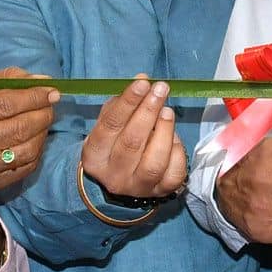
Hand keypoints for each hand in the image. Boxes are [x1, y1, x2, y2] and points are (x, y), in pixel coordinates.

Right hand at [0, 68, 57, 193]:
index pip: (6, 104)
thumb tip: (43, 82)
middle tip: (50, 105)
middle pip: (19, 128)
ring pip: (26, 150)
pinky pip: (23, 168)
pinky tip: (33, 139)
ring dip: (42, 132)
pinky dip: (36, 151)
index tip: (52, 91)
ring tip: (42, 120)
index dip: (34, 97)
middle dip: (43, 114)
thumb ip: (4, 81)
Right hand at [81, 76, 189, 203]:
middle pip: (131, 143)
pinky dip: (177, 151)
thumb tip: (143, 80)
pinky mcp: (161, 192)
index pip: (110, 126)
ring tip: (168, 111)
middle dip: (148, 111)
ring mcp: (138, 187)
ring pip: (154, 162)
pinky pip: (173, 173)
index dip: (127, 103)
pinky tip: (173, 137)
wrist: (123, 179)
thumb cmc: (116, 143)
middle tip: (161, 89)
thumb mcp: (111, 123)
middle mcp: (113, 175)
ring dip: (164, 131)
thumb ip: (124, 102)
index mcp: (94, 156)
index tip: (142, 83)